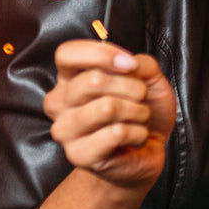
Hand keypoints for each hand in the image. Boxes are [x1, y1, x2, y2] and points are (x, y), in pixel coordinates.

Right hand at [42, 40, 176, 191]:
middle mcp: (59, 103)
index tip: (130, 64)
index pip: (67, 53)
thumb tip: (127, 64)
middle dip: (133, 88)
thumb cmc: (142, 110)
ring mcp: (64, 130)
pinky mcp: (78, 155)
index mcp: (70, 79)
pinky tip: (134, 138)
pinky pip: (117, 133)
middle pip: (94, 80)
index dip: (102, 54)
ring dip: (138, 112)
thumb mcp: (149, 78)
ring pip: (107, 107)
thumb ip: (139, 63)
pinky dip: (138, 133)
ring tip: (137, 119)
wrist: (147, 150)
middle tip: (140, 99)